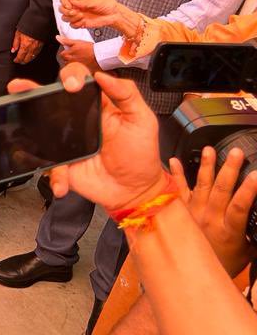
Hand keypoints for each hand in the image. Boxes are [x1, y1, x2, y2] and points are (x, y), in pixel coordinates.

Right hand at [9, 64, 164, 213]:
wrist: (133, 191)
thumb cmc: (139, 153)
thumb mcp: (142, 120)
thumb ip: (127, 94)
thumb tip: (103, 76)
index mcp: (95, 102)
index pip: (78, 79)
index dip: (70, 75)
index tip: (71, 85)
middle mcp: (75, 116)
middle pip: (49, 96)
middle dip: (30, 88)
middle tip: (21, 87)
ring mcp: (64, 138)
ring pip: (38, 123)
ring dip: (22, 117)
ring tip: (11, 111)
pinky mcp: (59, 161)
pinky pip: (45, 162)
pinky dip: (53, 173)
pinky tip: (61, 180)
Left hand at [11, 30, 42, 63]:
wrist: (37, 23)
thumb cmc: (27, 27)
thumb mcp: (18, 34)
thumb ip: (15, 43)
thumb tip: (13, 50)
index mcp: (25, 46)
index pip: (20, 57)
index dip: (17, 60)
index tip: (15, 60)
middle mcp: (31, 48)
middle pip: (27, 59)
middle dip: (22, 61)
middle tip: (19, 61)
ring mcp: (37, 48)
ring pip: (32, 57)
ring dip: (28, 60)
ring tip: (24, 60)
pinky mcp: (41, 45)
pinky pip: (37, 54)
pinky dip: (33, 56)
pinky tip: (31, 55)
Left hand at [56, 36, 99, 71]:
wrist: (100, 56)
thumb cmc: (90, 49)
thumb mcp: (77, 42)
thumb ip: (66, 41)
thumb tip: (57, 37)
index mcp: (69, 54)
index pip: (62, 55)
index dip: (65, 53)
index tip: (70, 52)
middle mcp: (71, 62)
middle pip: (65, 61)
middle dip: (68, 59)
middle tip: (75, 56)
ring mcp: (76, 68)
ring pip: (70, 67)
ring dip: (72, 64)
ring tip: (79, 61)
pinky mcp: (81, 72)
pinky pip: (76, 73)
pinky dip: (78, 70)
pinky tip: (82, 67)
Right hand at [60, 0, 122, 28]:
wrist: (114, 15)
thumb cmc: (107, 5)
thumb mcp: (96, 1)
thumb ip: (84, 3)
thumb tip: (73, 2)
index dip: (64, 3)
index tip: (70, 6)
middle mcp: (76, 7)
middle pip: (61, 9)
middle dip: (66, 12)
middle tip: (75, 13)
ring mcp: (78, 15)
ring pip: (65, 18)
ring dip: (72, 19)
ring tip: (82, 17)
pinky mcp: (81, 23)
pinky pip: (72, 26)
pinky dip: (77, 25)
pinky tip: (84, 22)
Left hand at [170, 146, 256, 275]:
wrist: (194, 271)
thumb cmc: (224, 262)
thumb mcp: (246, 251)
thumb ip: (253, 232)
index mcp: (229, 230)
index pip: (240, 206)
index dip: (249, 190)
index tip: (256, 175)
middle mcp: (210, 219)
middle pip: (221, 190)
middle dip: (230, 169)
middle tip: (236, 153)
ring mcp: (193, 213)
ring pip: (201, 185)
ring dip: (206, 166)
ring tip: (209, 150)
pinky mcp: (180, 211)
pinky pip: (177, 190)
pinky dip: (175, 175)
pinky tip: (173, 161)